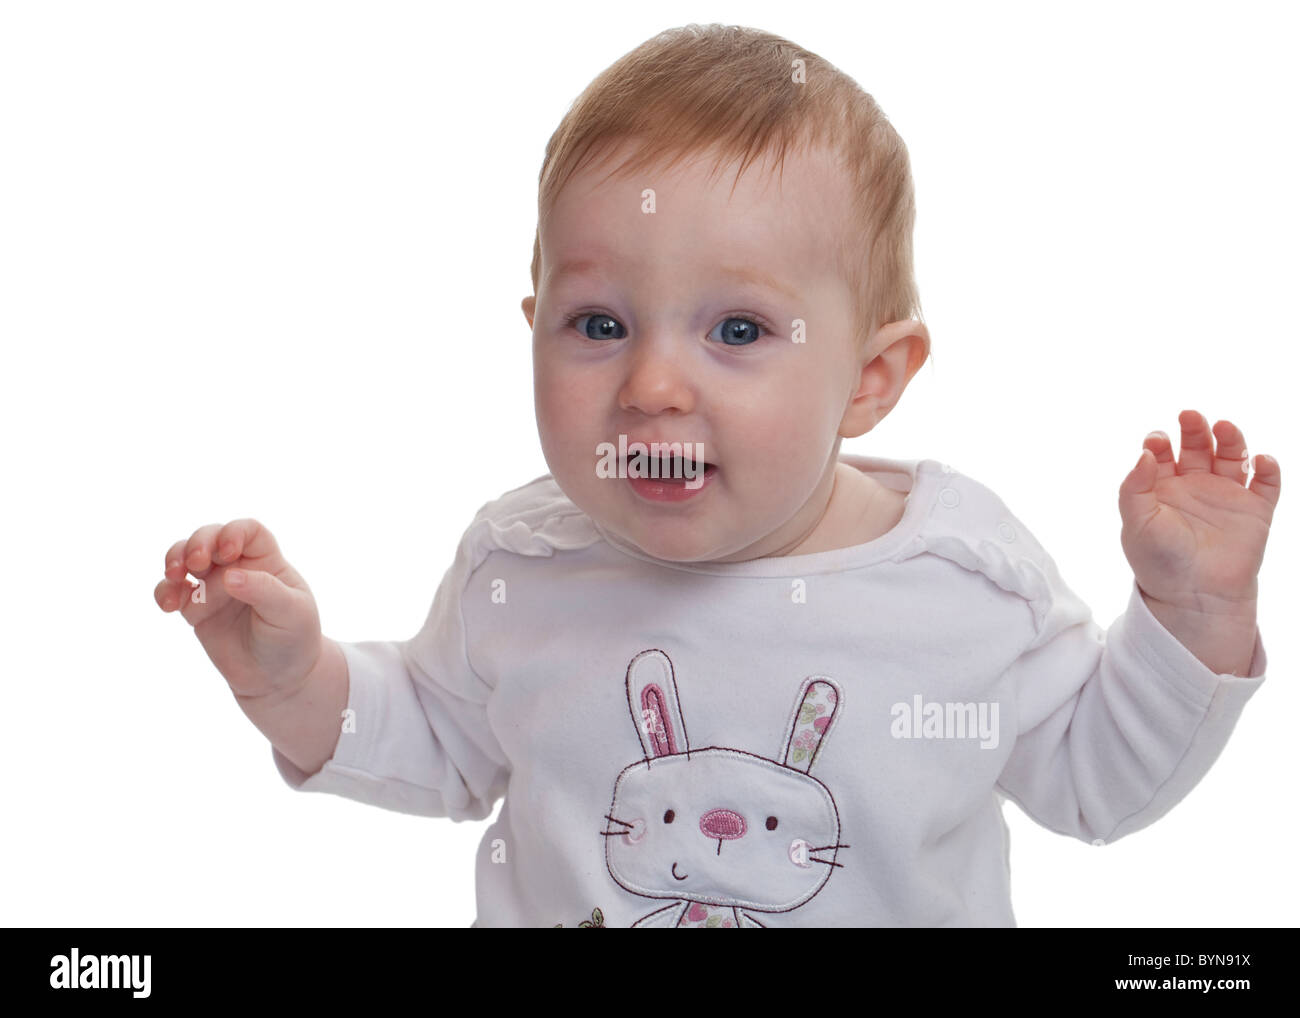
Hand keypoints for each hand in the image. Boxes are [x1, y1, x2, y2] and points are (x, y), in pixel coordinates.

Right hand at [154, 519, 323, 701]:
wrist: (277, 678)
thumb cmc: (293, 638)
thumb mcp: (291, 612)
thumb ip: (263, 591)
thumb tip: (229, 576)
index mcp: (267, 560)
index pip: (248, 531)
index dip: (233, 533)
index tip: (228, 552)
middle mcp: (237, 567)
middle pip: (210, 536)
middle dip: (197, 542)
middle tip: (195, 563)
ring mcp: (213, 586)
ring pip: (184, 558)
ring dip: (174, 559)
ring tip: (175, 575)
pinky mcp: (195, 609)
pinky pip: (171, 592)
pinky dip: (164, 592)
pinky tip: (168, 605)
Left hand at [1118, 410, 1279, 627]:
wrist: (1194, 597)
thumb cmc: (1159, 562)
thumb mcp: (1137, 524)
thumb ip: (1135, 489)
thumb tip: (1144, 454)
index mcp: (1162, 487)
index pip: (1162, 453)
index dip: (1159, 442)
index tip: (1156, 440)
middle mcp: (1194, 485)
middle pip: (1197, 445)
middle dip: (1194, 429)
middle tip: (1189, 415)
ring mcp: (1226, 495)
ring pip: (1232, 456)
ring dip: (1231, 439)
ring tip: (1224, 427)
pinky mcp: (1255, 511)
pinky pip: (1267, 484)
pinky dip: (1268, 469)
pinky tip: (1261, 461)